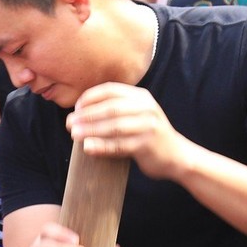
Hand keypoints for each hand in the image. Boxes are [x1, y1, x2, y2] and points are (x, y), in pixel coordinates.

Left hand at [68, 83, 188, 178]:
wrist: (177, 156)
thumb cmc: (149, 136)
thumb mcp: (138, 114)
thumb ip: (117, 109)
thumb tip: (81, 112)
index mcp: (141, 97)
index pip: (110, 90)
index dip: (90, 98)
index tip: (75, 108)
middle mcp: (146, 108)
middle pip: (110, 108)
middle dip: (86, 115)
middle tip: (69, 123)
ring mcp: (147, 126)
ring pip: (113, 126)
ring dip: (90, 130)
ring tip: (73, 134)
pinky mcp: (146, 145)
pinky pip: (119, 145)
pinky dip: (102, 146)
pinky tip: (88, 148)